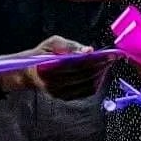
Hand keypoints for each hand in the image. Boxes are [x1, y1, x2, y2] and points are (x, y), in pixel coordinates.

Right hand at [0, 36, 114, 100]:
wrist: (27, 72)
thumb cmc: (41, 53)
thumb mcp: (53, 42)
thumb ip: (71, 46)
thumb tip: (89, 50)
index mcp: (50, 67)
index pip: (79, 64)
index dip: (96, 59)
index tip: (110, 54)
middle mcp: (54, 83)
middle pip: (85, 75)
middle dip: (101, 66)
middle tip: (112, 58)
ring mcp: (59, 93)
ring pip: (86, 85)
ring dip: (100, 75)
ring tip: (107, 64)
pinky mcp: (63, 97)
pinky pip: (84, 92)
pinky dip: (95, 83)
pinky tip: (99, 74)